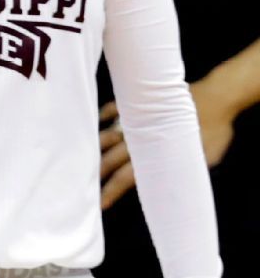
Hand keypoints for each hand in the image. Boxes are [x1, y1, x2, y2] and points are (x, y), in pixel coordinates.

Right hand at [97, 81, 238, 208]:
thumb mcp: (201, 160)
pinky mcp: (140, 104)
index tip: (101, 203)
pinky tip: (99, 121)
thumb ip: (180, 173)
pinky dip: (104, 115)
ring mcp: (136, 120)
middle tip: (85, 185)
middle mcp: (138, 139)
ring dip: (95, 147)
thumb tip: (170, 188)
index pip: (124, 179)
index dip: (111, 191)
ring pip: (107, 136)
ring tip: (84, 156)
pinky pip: (114, 109)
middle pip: (110, 160)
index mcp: (152, 155)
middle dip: (98, 173)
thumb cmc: (214, 131)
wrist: (217, 98)